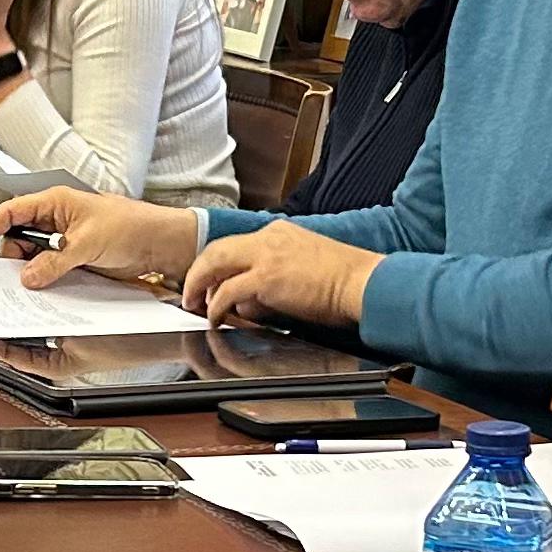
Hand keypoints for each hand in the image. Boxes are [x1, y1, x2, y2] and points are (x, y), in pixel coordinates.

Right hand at [0, 188, 199, 289]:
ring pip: (31, 253)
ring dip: (28, 268)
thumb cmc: (132, 227)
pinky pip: (47, 267)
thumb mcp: (87, 244)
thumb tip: (27, 276)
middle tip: (14, 272)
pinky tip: (43, 286)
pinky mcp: (72, 257)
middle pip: (17, 235)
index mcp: (55, 202)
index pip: (11, 211)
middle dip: (11, 254)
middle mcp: (56, 219)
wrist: (159, 244)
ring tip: (31, 281)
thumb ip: (54, 261)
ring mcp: (63, 239)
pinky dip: (42, 277)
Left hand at [186, 222, 381, 328]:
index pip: (235, 244)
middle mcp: (269, 238)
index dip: (216, 264)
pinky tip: (215, 318)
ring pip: (215, 264)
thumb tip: (251, 301)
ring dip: (199, 287)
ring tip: (196, 306)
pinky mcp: (266, 277)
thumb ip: (273, 279)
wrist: (361, 283)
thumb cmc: (343, 281)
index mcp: (279, 233)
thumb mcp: (303, 269)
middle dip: (198, 273)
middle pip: (217, 249)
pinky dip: (215, 306)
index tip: (208, 280)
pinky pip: (227, 291)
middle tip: (190, 294)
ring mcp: (266, 256)